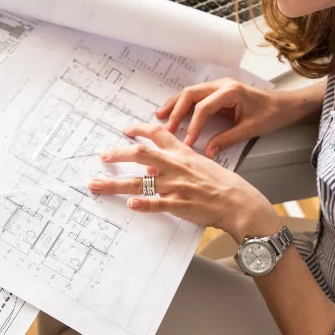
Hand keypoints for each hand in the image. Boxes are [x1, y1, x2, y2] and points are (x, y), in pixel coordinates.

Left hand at [89, 123, 280, 242]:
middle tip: (102, 156)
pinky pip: (157, 204)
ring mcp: (175, 186)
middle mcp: (176, 167)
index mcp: (183, 154)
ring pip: (140, 183)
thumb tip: (156, 164)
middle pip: (140, 155)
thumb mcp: (202, 163)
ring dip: (115, 184)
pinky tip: (130, 204)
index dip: (139, 129)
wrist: (239, 202)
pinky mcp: (179, 205)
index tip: (125, 129)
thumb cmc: (223, 184)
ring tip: (96, 185)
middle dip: (118, 154)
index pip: (158, 134)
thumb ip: (180, 161)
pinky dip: (143, 204)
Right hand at [156, 77, 294, 158]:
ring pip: (190, 92)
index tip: (187, 141)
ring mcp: (218, 86)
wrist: (284, 105)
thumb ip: (227, 140)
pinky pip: (195, 96)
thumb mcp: (250, 130)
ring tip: (160, 116)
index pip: (204, 107)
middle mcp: (221, 85)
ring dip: (175, 104)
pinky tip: (173, 113)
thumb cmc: (271, 115)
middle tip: (166, 127)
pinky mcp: (217, 92)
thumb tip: (207, 152)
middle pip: (191, 94)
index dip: (193, 125)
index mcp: (230, 92)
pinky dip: (183, 104)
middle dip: (176, 110)